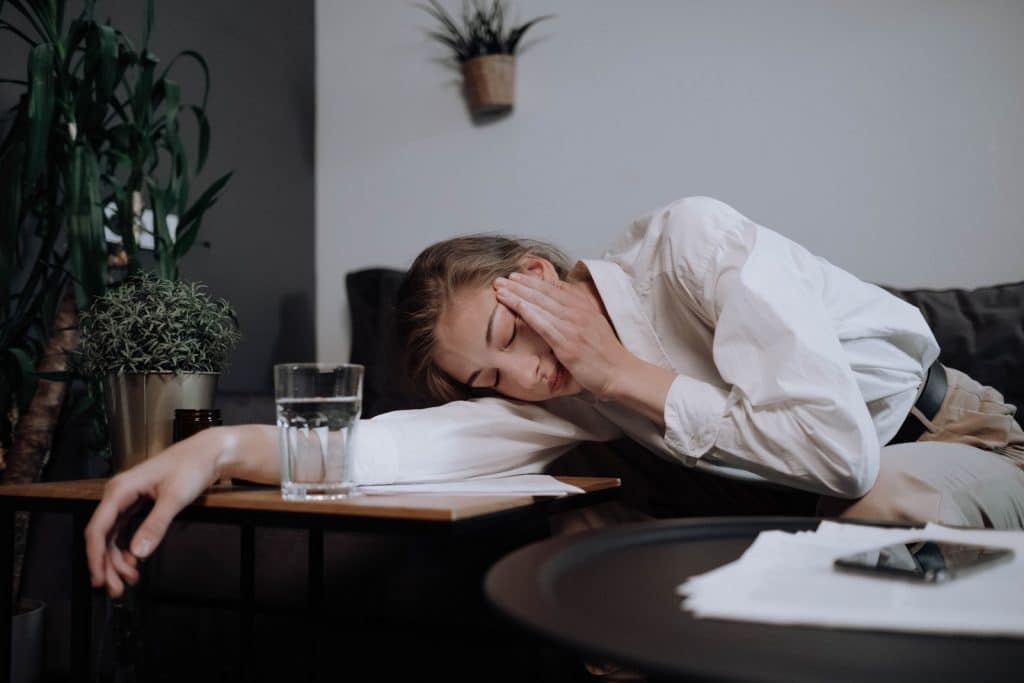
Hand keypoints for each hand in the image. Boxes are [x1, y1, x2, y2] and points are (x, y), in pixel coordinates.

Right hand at [84, 428, 224, 597]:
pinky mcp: (138, 503)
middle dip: (108, 565)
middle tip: (118, 590)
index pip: (98, 528)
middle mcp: (118, 494)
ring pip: (113, 536)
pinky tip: (134, 563)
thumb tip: (137, 553)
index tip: (99, 579)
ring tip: (129, 581)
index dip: (95, 557)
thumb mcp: (175, 498)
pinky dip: (127, 549)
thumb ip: (155, 525)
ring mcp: (127, 499)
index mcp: (120, 490)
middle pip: (103, 536)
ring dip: (117, 560)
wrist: (207, 453)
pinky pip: (124, 530)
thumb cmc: (191, 467)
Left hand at [494, 272, 632, 397]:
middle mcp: (578, 312)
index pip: (555, 287)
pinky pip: (543, 324)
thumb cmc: (605, 352)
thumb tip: (559, 306)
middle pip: (544, 292)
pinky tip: (514, 305)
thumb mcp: (594, 324)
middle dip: (520, 284)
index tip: (516, 276)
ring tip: (500, 288)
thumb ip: (577, 313)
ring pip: (540, 305)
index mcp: (584, 306)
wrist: (620, 372)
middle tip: (501, 278)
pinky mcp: (567, 344)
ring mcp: (572, 327)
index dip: (533, 280)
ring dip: (517, 294)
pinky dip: (527, 312)